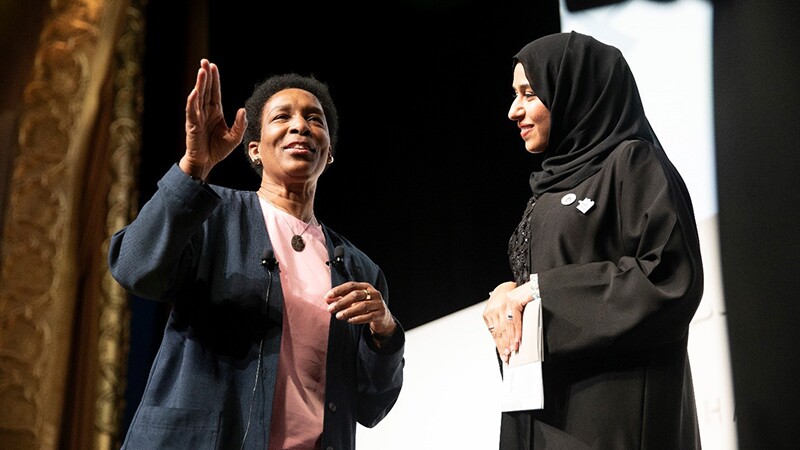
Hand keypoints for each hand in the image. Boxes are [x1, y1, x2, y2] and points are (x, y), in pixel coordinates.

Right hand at [180, 59, 247, 179]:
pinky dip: (192, 101)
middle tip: (204, 61)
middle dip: (205, 76)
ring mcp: (197, 117)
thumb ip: (240, 124)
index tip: (213, 66)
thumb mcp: (235, 137)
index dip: (214, 79)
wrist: (206, 162)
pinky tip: (194, 92)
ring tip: (201, 71)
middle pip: (205, 90)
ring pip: (198, 97)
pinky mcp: (192, 125)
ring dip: (199, 84)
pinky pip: (192, 111)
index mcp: (215, 112)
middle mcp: (205, 111)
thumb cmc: (218, 149)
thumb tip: (242, 110)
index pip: (214, 92)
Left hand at [325, 281, 396, 338]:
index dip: (339, 290)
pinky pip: (368, 316)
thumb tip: (327, 300)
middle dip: (342, 302)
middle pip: (356, 295)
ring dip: (348, 311)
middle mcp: (374, 293)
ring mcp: (378, 304)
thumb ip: (341, 300)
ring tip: (338, 316)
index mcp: (366, 286)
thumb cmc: (365, 307)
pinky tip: (349, 321)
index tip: (328, 296)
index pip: (351, 285)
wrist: (383, 317)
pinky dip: (358, 318)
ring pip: (362, 306)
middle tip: (330, 309)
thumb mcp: (354, 302)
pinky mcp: (381, 314)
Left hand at [483, 281, 534, 362]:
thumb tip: (505, 343)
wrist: (522, 284)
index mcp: (489, 313)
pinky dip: (516, 332)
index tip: (503, 355)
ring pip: (506, 327)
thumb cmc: (513, 299)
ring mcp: (503, 304)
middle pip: (499, 331)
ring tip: (513, 350)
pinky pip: (514, 321)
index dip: (499, 345)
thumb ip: (503, 325)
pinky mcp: (513, 301)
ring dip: (510, 341)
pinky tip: (517, 339)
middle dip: (504, 346)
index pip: (493, 333)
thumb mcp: (505, 313)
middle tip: (508, 356)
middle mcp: (494, 308)